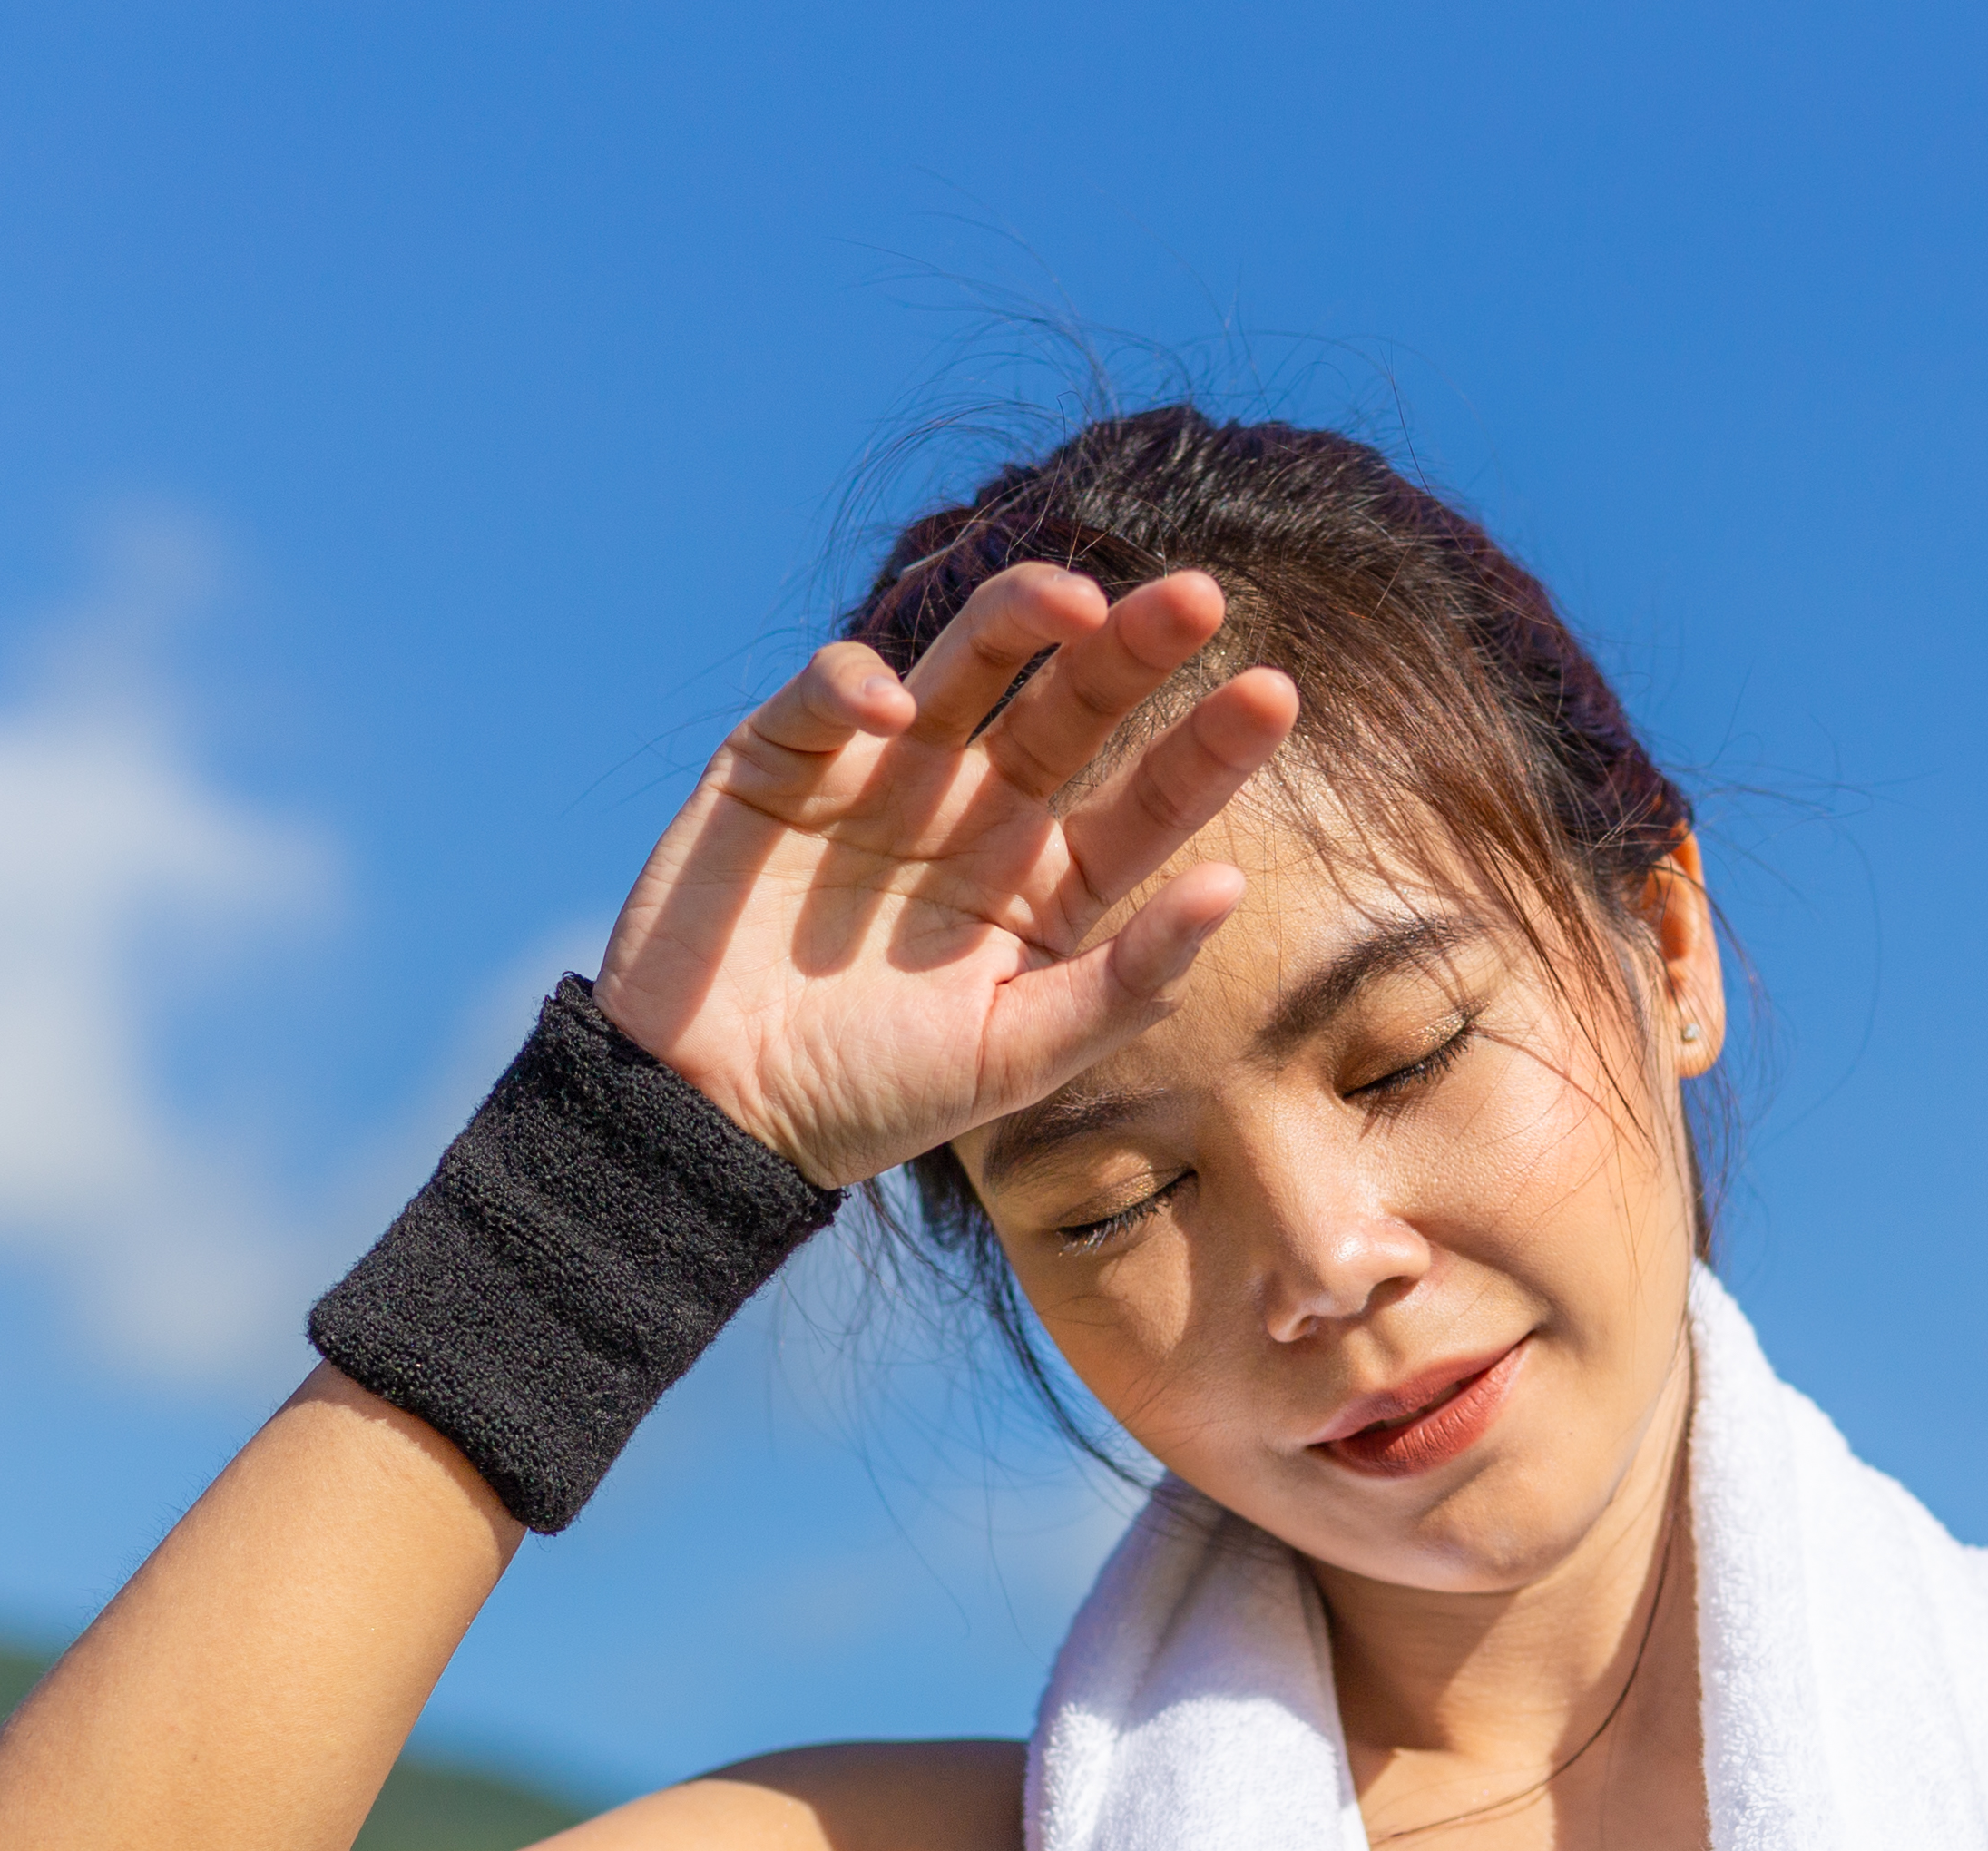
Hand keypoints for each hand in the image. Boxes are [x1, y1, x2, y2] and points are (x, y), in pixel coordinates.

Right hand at [590, 563, 1298, 1188]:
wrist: (712, 1115)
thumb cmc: (870, 1099)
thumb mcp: (1011, 1057)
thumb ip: (1122, 983)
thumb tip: (1232, 886)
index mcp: (1046, 883)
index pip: (1148, 799)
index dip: (1208, 746)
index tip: (1275, 695)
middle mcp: (976, 811)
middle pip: (1072, 705)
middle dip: (1134, 647)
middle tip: (1198, 597)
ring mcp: (883, 775)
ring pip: (966, 663)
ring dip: (1019, 618)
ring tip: (1074, 604)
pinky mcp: (783, 759)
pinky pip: (830, 693)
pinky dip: (859, 688)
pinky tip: (895, 716)